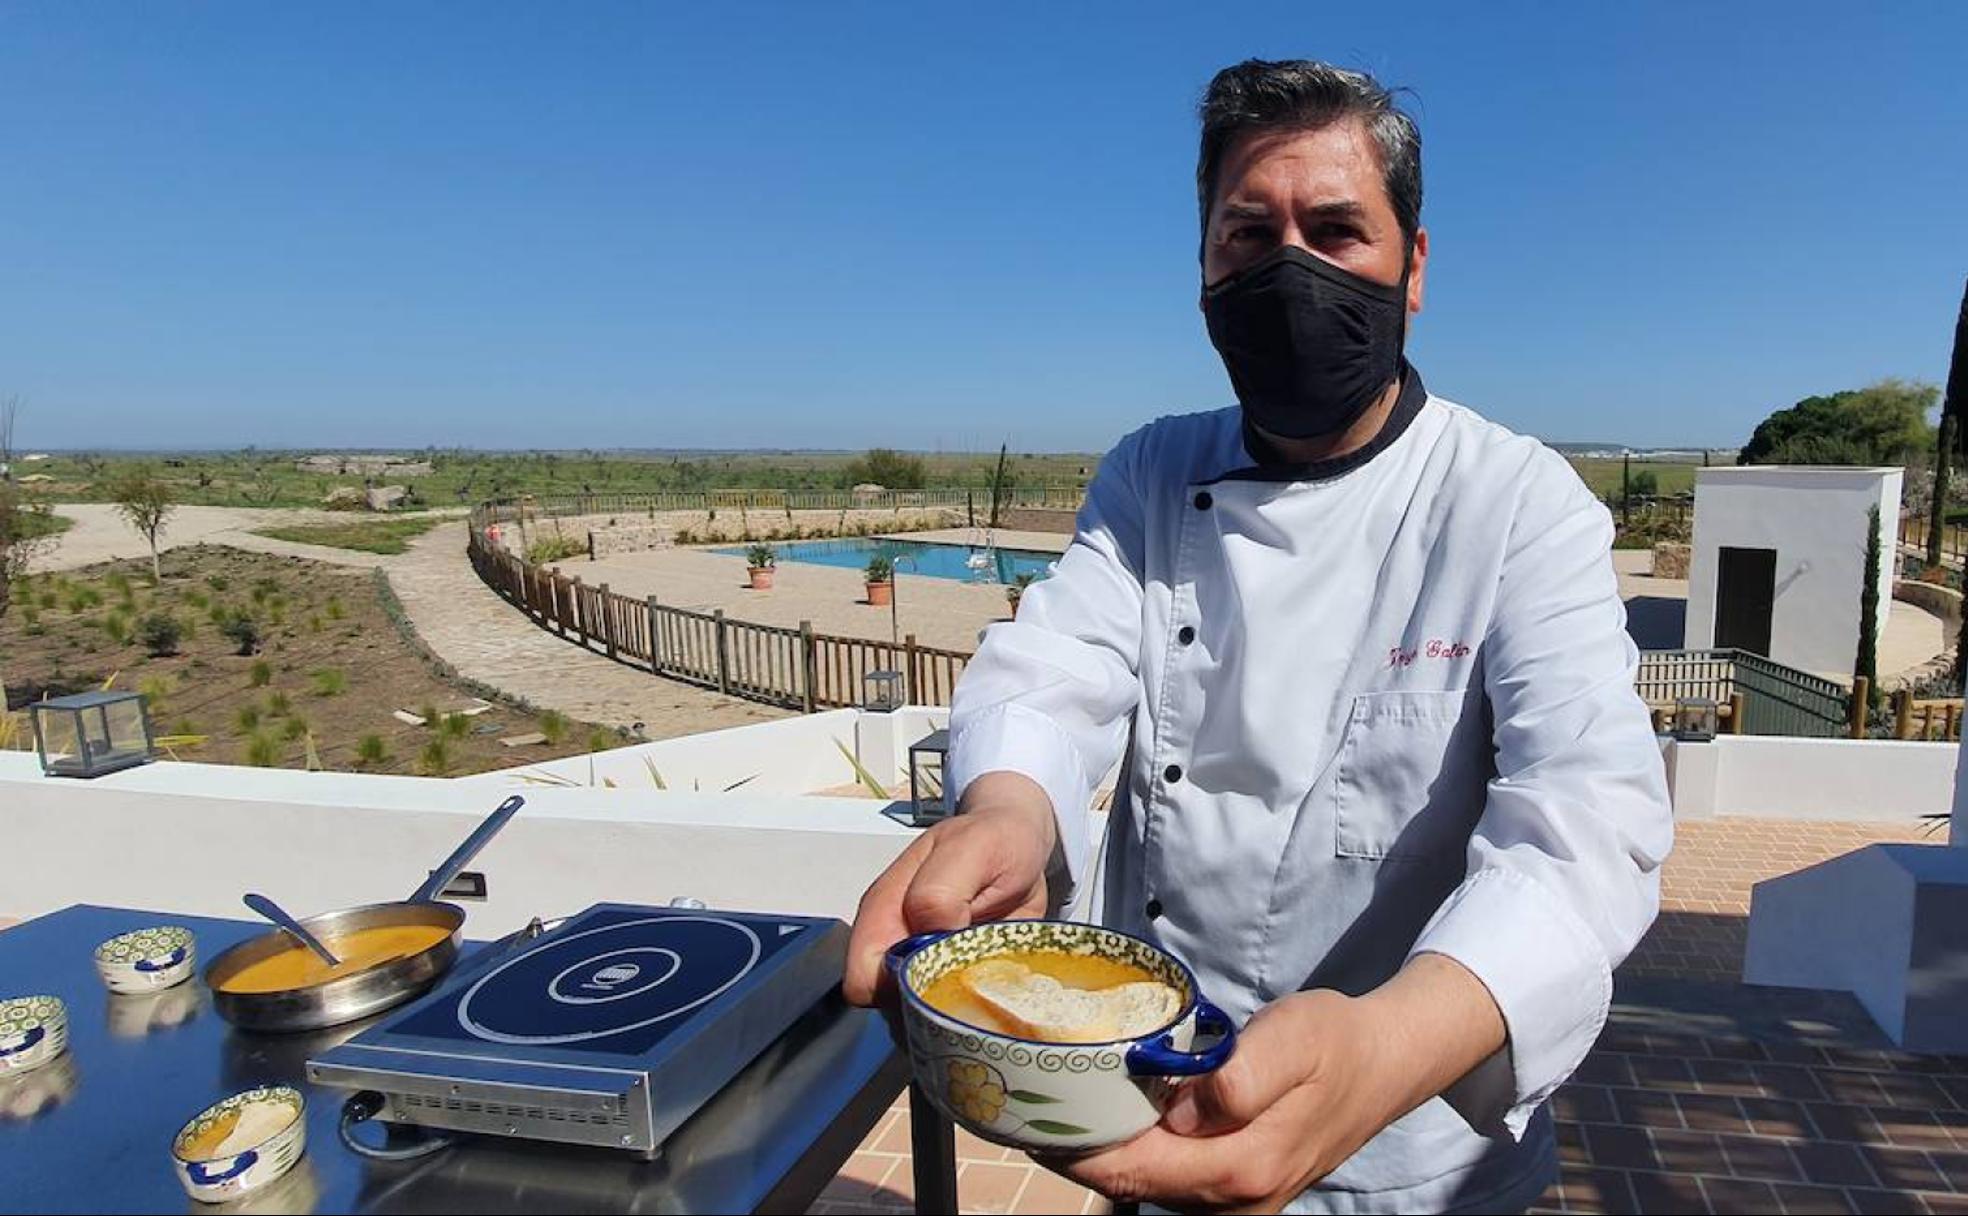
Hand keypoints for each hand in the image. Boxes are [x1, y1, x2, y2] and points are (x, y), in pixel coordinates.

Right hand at [841, 772, 1058, 1006]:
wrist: (1020, 841)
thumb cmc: (992, 839)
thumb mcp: (970, 850)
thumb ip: (939, 891)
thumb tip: (927, 937)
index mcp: (885, 911)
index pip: (865, 979)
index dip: (899, 986)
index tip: (943, 972)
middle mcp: (899, 943)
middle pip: (893, 1005)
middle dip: (931, 1003)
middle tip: (974, 978)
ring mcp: (927, 962)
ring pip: (924, 1014)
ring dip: (957, 1006)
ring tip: (989, 977)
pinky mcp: (955, 976)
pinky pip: (957, 1010)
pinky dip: (977, 1005)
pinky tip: (997, 983)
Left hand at [1046, 990, 1398, 1212]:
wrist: (1384, 1064)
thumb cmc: (1334, 1042)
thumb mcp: (1294, 1038)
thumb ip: (1240, 1075)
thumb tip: (1184, 1109)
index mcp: (1240, 1164)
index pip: (1131, 1169)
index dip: (1072, 1150)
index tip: (1025, 1118)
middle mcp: (1236, 1198)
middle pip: (1130, 1182)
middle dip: (1075, 1148)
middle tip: (1024, 1103)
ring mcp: (1240, 1199)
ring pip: (1148, 1182)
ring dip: (1102, 1150)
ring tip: (1058, 1104)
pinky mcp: (1241, 1186)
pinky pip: (1170, 1176)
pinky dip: (1133, 1149)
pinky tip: (1111, 1114)